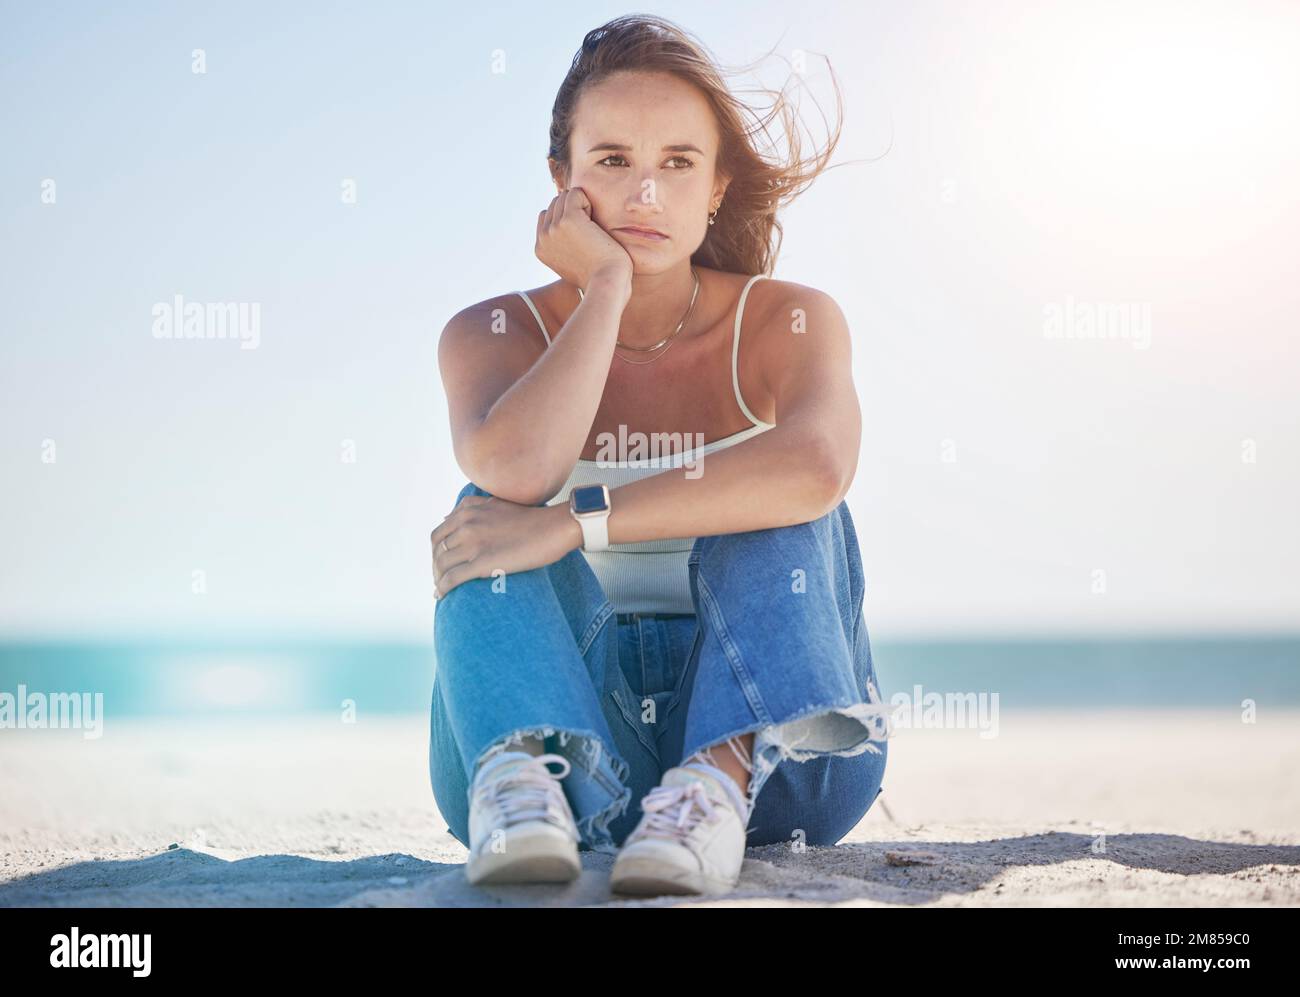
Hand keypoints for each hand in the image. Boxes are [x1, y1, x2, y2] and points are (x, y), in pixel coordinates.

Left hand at [431, 495, 581, 599]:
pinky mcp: (482, 563)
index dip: (436, 551)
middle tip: (441, 579)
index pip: (439, 534)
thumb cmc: (532, 518)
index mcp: (468, 511)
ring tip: (442, 589)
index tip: (442, 563)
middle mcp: (466, 525)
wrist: (555, 527)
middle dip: (435, 567)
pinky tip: (441, 596)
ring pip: (442, 565)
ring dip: (438, 579)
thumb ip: (472, 507)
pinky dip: (443, 589)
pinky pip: (452, 578)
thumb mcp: (496, 503)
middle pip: (437, 551)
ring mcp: (473, 543)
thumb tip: (449, 516)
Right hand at [535, 186, 633, 292]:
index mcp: (540, 248)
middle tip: (589, 234)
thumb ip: (563, 244)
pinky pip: (576, 193)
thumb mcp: (573, 262)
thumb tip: (566, 226)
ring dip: (582, 206)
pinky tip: (595, 223)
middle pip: (555, 203)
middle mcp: (543, 237)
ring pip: (565, 196)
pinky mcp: (568, 219)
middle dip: (574, 210)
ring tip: (592, 229)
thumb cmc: (598, 275)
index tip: (581, 237)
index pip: (546, 216)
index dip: (566, 218)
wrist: (606, 282)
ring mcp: (553, 228)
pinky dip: (588, 202)